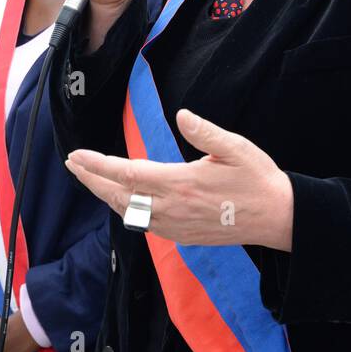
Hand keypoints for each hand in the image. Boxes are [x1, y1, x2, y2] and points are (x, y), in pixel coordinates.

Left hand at [65, 108, 294, 250]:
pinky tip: (124, 200)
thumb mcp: (236, 148)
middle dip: (92, 180)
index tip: (76, 155)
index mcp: (182, 183)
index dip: (98, 165)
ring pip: (129, 213)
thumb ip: (205, 132)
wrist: (277, 218)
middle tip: (73, 164)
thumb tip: (182, 114)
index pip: (128, 173)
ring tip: (92, 179)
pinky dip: (127, 210)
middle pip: (119, 196)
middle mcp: (172, 208)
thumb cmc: (257, 178)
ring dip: (107, 195)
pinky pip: (145, 225)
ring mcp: (175, 226)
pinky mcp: (182, 236)